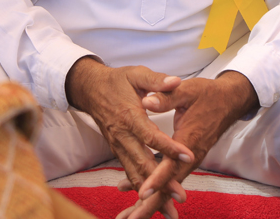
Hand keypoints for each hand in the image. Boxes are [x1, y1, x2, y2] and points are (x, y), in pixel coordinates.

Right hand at [65, 58, 192, 216]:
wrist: (90, 89)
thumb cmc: (117, 80)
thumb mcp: (136, 74)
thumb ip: (156, 80)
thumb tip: (176, 81)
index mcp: (129, 116)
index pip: (151, 135)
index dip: (169, 147)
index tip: (188, 155)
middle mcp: (122, 136)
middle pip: (142, 163)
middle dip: (161, 182)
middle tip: (180, 195)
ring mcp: (118, 146)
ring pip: (134, 174)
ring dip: (151, 193)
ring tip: (169, 210)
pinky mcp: (118, 151)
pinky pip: (129, 173)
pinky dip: (140, 188)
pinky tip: (152, 203)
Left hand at [115, 71, 258, 218]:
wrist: (229, 101)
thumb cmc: (208, 94)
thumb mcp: (188, 90)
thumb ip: (166, 96)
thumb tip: (146, 101)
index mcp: (189, 140)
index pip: (171, 165)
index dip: (156, 180)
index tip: (141, 193)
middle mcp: (190, 157)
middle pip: (169, 187)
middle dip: (150, 205)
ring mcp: (190, 161)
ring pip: (169, 187)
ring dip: (150, 203)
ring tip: (130, 217)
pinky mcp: (187, 161)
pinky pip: (169, 179)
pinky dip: (155, 189)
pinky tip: (135, 193)